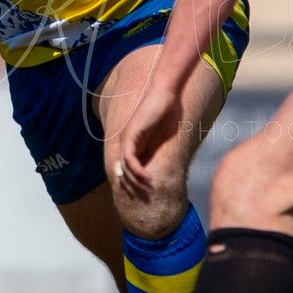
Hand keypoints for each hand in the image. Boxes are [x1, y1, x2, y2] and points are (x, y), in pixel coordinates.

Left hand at [109, 85, 184, 202]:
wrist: (166, 94)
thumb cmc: (168, 112)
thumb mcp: (164, 137)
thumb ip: (159, 150)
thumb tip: (162, 167)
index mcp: (136, 144)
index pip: (129, 169)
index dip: (135, 184)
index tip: (146, 195)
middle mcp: (128, 143)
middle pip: (124, 172)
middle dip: (135, 188)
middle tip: (148, 198)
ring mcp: (127, 139)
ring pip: (125, 168)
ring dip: (137, 182)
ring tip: (150, 191)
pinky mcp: (130, 135)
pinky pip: (129, 159)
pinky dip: (137, 171)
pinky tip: (148, 178)